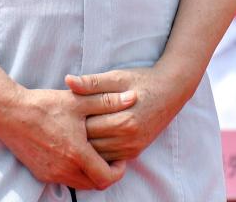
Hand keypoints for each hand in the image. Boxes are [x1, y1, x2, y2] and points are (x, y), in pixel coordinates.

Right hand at [0, 86, 135, 189]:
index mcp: (76, 154)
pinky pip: (65, 180)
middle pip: (95, 185)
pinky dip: (75, 172)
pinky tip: (75, 153)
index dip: (119, 170)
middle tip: (111, 155)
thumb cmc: (44, 105)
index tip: (121, 157)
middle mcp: (64, 169)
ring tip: (94, 153)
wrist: (9, 113)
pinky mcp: (40, 173)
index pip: (106, 178)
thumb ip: (107, 101)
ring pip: (80, 184)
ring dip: (91, 173)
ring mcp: (51, 174)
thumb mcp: (78, 100)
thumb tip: (133, 98)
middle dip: (107, 173)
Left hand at [68, 67, 189, 162]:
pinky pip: (108, 158)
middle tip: (64, 123)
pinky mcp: (134, 152)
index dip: (72, 120)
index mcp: (124, 120)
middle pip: (90, 144)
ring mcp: (132, 148)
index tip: (63, 111)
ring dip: (84, 145)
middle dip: (75, 134)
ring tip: (74, 130)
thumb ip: (92, 82)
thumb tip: (68, 81)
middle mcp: (129, 139)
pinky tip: (89, 138)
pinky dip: (97, 151)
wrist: (171, 90)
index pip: (86, 127)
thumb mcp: (117, 77)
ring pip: (97, 154)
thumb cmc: (142, 80)